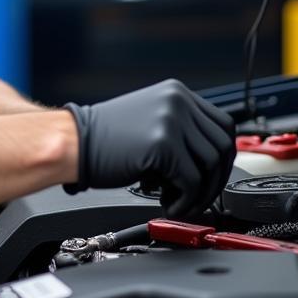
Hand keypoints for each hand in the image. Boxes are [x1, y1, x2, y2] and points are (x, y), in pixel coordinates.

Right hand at [64, 79, 235, 216]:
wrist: (73, 142)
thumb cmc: (103, 139)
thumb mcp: (149, 120)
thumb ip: (179, 129)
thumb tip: (209, 161)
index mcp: (176, 93)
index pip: (223, 124)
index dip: (223, 156)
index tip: (212, 176)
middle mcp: (177, 101)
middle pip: (223, 145)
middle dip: (217, 178)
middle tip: (199, 196)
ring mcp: (171, 120)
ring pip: (212, 165)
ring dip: (201, 193)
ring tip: (180, 202)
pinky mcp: (163, 145)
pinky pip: (192, 181)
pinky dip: (186, 201)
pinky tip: (169, 205)